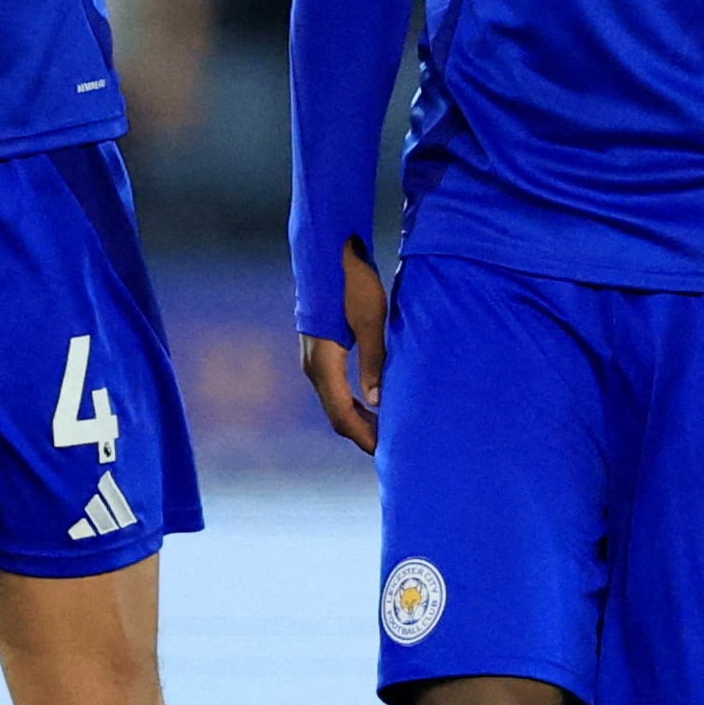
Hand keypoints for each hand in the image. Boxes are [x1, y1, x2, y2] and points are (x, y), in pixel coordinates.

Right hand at [299, 240, 388, 454]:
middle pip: (336, 413)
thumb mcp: (370, 320)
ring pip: (334, 401)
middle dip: (361, 433)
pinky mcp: (319, 350)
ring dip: (357, 418)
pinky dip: (350, 402)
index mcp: (324, 363)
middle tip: (390, 447)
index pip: (342, 414)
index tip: (385, 452)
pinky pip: (333, 387)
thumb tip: (378, 401)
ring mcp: (313, 358)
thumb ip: (375, 361)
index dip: (363, 436)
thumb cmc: (351, 283)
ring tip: (384, 429)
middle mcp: (314, 365)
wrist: (327, 252)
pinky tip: (369, 403)